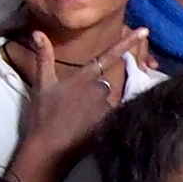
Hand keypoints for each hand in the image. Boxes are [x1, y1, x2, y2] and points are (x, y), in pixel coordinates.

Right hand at [21, 29, 144, 164]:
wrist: (48, 150)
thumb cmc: (42, 116)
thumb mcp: (42, 84)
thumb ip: (44, 57)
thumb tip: (37, 32)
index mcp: (83, 78)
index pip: (108, 56)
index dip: (127, 43)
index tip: (145, 31)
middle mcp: (99, 90)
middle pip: (103, 85)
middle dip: (92, 94)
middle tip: (72, 109)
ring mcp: (106, 109)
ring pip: (106, 103)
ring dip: (96, 109)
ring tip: (76, 122)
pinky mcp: (110, 125)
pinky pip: (110, 119)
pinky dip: (100, 123)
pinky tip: (84, 131)